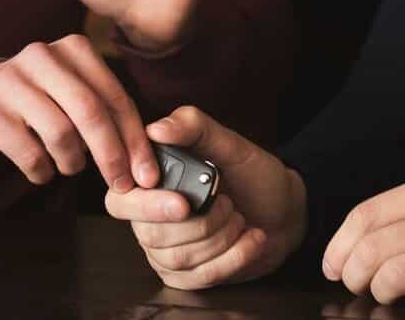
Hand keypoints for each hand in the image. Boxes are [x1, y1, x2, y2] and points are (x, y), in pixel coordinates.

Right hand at [0, 34, 158, 192]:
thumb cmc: (38, 103)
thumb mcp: (72, 93)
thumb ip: (106, 112)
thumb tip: (145, 161)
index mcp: (74, 48)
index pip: (115, 96)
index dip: (135, 138)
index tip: (148, 173)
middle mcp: (43, 57)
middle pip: (90, 112)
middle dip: (112, 155)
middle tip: (122, 186)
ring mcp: (12, 81)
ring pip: (61, 133)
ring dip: (73, 162)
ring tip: (69, 166)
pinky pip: (30, 153)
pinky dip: (43, 171)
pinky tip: (42, 170)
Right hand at [105, 106, 306, 288]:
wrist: (283, 211)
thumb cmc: (252, 174)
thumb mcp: (228, 143)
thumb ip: (193, 127)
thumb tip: (156, 129)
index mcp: (149, 184)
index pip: (120, 201)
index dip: (147, 206)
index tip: (183, 203)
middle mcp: (149, 219)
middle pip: (152, 235)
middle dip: (202, 221)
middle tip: (228, 202)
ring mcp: (165, 252)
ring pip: (177, 258)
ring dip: (220, 237)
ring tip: (238, 216)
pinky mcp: (186, 276)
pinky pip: (200, 277)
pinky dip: (233, 256)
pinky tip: (250, 238)